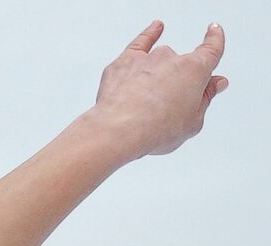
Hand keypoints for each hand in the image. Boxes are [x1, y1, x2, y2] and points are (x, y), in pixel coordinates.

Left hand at [91, 20, 227, 158]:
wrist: (119, 129)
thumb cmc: (156, 129)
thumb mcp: (193, 121)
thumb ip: (205, 98)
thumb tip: (215, 83)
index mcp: (195, 70)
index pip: (211, 50)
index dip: (215, 41)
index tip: (214, 33)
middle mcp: (172, 58)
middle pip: (181, 65)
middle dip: (178, 83)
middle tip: (167, 109)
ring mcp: (147, 58)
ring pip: (159, 61)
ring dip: (157, 76)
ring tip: (147, 104)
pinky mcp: (125, 62)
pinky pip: (140, 42)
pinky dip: (149, 34)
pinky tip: (156, 27)